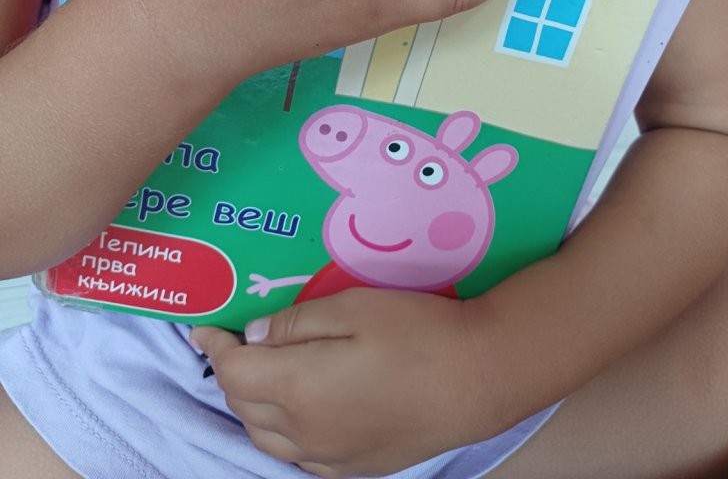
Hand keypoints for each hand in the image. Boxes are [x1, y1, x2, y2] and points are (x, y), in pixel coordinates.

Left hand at [191, 288, 504, 476]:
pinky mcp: (354, 469)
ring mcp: (330, 459)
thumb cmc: (417, 331)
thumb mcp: (353, 306)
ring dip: (252, 403)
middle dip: (231, 371)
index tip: (205, 326)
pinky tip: (299, 405)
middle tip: (239, 339)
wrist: (479, 377)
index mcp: (299, 389)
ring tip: (264, 369)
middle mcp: (306, 434)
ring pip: (265, 436)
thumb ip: (295, 321)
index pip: (233, 371)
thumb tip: (255, 335)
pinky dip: (282, 429)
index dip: (214, 345)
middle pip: (243, 405)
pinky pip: (297, 455)